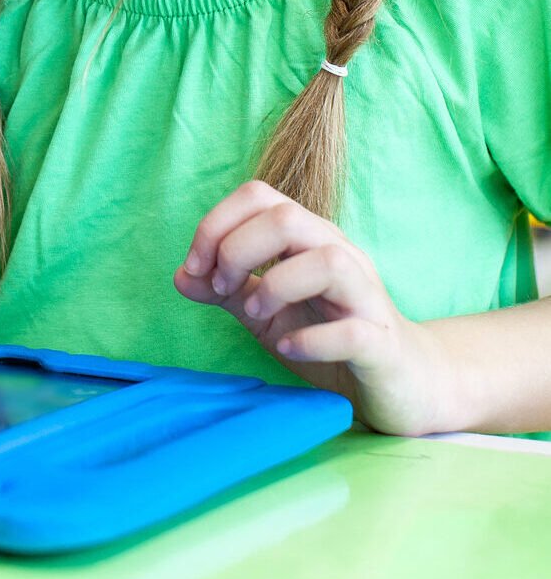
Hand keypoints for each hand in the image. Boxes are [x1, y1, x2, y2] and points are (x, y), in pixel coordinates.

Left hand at [173, 181, 456, 434]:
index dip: (215, 224)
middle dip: (238, 250)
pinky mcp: (382, 343)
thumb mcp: (262, 310)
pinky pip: (352, 332)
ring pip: (328, 261)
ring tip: (256, 312)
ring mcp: (365, 297)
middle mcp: (339, 255)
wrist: (398, 381)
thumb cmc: (326, 334)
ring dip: (275, 285)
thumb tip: (181, 275)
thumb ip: (223, 290)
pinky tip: (289, 349)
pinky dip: (312, 341)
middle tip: (223, 289)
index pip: (259, 196)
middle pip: (287, 218)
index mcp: (306, 240)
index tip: (196, 268)